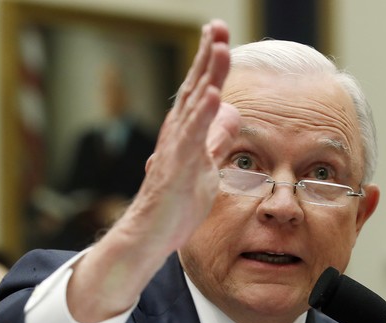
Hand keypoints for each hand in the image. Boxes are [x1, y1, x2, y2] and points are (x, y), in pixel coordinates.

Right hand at [68, 19, 239, 322]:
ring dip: (208, 75)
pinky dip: (203, 116)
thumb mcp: (206, 166)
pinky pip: (192, 138)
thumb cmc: (176, 203)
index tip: (220, 33)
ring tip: (220, 48)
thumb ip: (217, 138)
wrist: (151, 235)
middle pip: (196, 87)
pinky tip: (215, 95)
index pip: (202, 89)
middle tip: (217, 25)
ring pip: (194, 105)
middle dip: (208, 55)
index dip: (212, 61)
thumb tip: (233, 111)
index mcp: (187, 131)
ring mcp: (177, 149)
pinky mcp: (177, 168)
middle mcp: (179, 133)